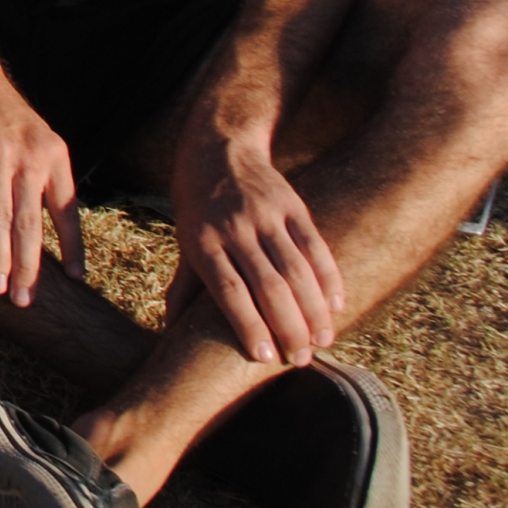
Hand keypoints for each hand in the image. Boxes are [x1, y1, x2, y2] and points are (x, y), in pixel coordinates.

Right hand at [0, 70, 82, 308]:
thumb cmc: (0, 110)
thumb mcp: (35, 137)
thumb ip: (42, 174)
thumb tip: (48, 219)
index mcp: (54, 156)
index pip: (67, 211)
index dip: (72, 247)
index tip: (75, 279)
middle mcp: (31, 158)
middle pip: (32, 224)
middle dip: (30, 267)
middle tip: (26, 300)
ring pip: (0, 218)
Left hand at [167, 137, 342, 366]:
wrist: (217, 147)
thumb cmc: (198, 205)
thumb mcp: (185, 239)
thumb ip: (185, 286)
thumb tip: (171, 331)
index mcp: (202, 241)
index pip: (228, 291)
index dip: (247, 325)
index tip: (264, 357)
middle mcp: (233, 227)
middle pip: (268, 286)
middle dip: (287, 328)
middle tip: (299, 360)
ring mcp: (264, 214)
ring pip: (296, 270)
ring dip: (313, 311)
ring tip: (323, 342)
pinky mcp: (291, 204)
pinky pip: (315, 246)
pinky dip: (328, 278)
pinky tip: (336, 306)